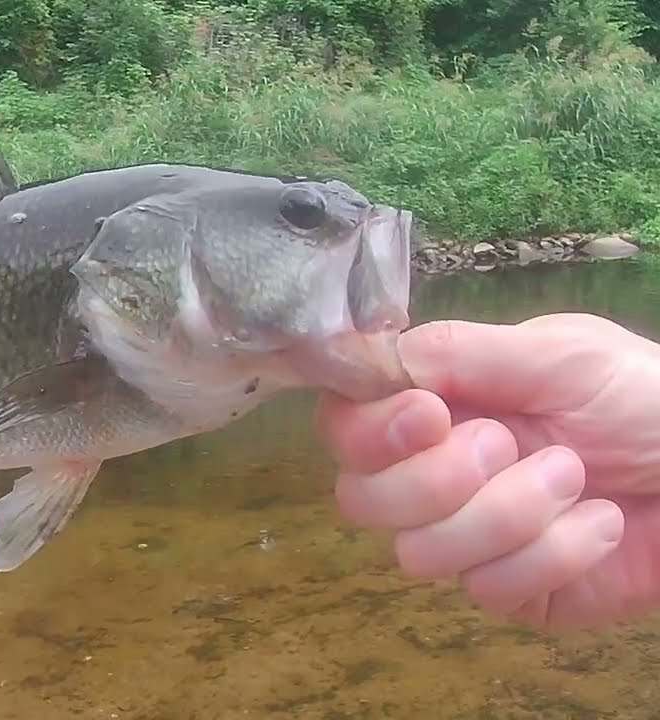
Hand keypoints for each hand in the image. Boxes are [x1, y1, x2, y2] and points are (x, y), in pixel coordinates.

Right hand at [317, 313, 659, 629]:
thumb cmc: (643, 399)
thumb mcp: (560, 354)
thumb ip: (463, 351)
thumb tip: (379, 358)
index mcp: (435, 409)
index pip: (345, 426)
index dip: (368, 431)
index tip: (429, 417)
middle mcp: (434, 474)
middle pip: (361, 499)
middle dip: (435, 480)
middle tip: (510, 446)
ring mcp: (467, 539)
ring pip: (419, 553)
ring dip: (507, 514)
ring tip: (577, 479)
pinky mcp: (511, 592)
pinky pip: (491, 589)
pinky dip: (556, 553)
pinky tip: (602, 525)